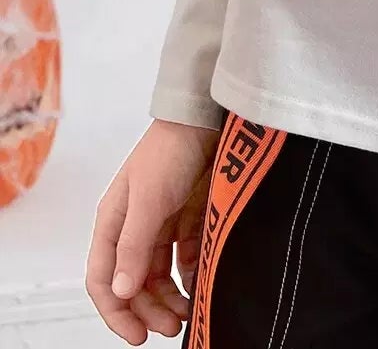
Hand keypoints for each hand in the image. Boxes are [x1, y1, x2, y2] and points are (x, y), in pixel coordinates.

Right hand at [86, 119, 219, 342]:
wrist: (206, 118)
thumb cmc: (170, 151)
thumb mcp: (148, 200)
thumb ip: (134, 246)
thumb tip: (120, 291)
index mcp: (113, 223)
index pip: (103, 280)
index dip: (116, 313)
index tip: (137, 336)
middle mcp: (133, 227)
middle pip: (133, 283)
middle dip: (148, 310)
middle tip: (171, 328)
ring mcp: (161, 223)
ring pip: (159, 274)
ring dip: (169, 298)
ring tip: (186, 314)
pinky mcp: (188, 217)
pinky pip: (185, 256)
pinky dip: (190, 274)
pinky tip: (199, 284)